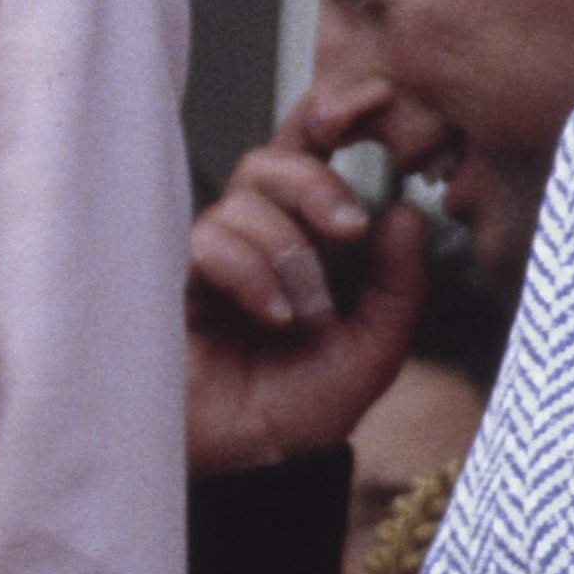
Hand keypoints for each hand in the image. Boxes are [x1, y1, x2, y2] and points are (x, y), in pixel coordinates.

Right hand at [182, 83, 424, 473]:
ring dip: (286, 253)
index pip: (307, 153)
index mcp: (297, 238)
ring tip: (302, 314)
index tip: (376, 101)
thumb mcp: (375, 347)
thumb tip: (406, 212)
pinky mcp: (167, 283)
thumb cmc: (303, 411)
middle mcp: (248, 238)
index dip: (332, 114)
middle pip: (269, 160)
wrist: (255, 472)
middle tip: (348, 230)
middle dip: (314, 183)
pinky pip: (208, 242)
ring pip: (241, 203)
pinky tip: (269, 316)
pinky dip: (249, 271)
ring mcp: (204, 259)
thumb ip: (399, 283)